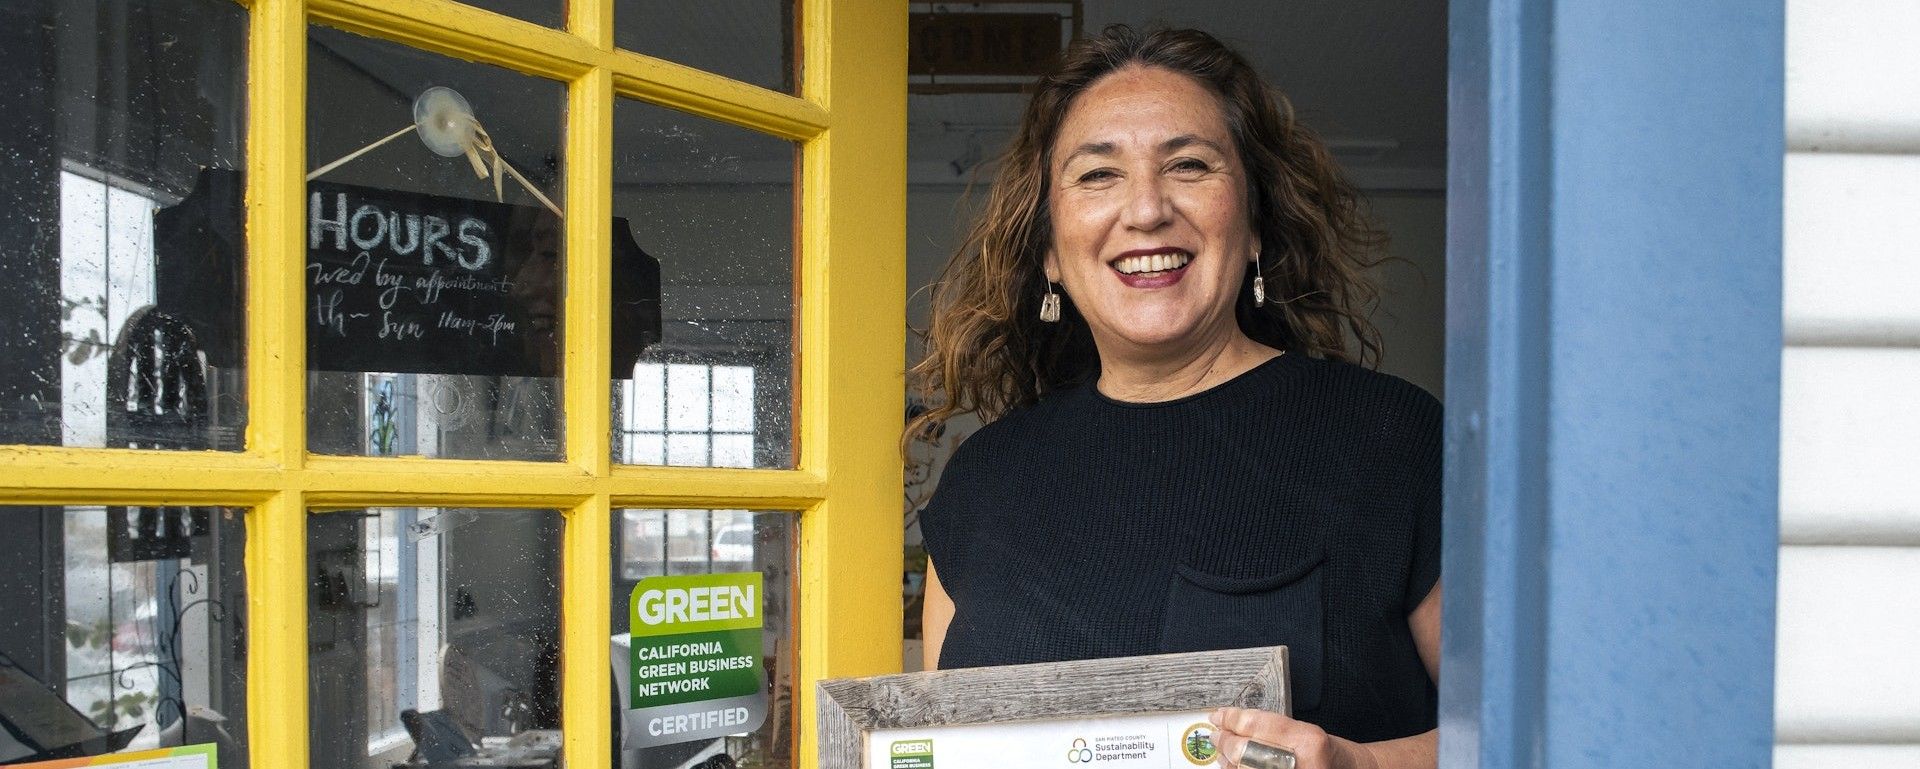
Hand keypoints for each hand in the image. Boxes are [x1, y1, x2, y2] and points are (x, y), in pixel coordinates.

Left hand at [1208, 708, 1376, 768]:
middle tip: (1216, 736)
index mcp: (1308, 741)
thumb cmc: (1329, 754)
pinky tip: (1234, 766)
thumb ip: (1270, 730)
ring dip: (1228, 761)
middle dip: (1226, 743)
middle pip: (1245, 752)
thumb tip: (1231, 726)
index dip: (1232, 720)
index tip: (1219, 716)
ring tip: (1223, 752)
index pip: (1257, 726)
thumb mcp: (1305, 732)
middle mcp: (1301, 763)